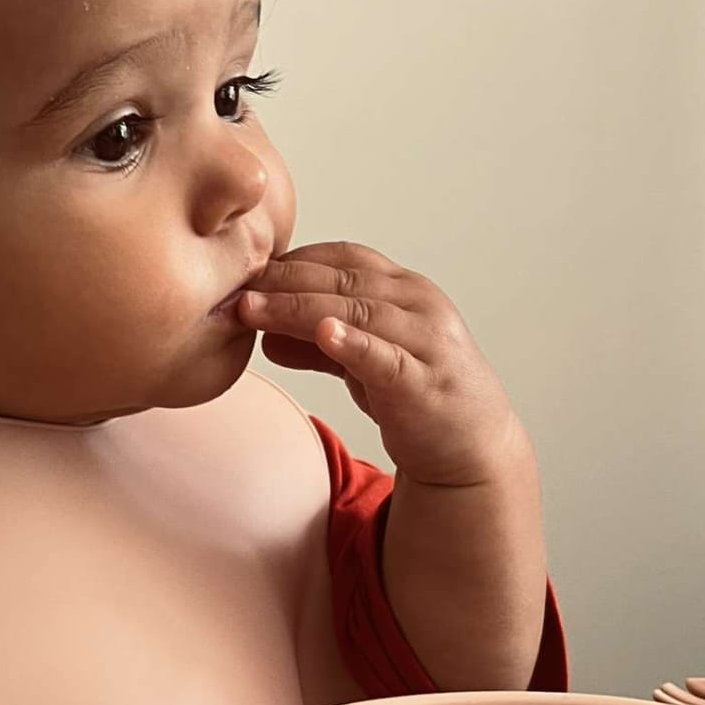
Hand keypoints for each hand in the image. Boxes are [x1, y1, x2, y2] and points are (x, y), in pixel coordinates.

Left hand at [239, 242, 521, 487]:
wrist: (470, 447)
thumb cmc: (416, 394)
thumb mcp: (361, 362)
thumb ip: (318, 343)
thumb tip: (263, 331)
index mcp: (402, 289)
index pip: (343, 257)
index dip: (293, 260)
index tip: (245, 268)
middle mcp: (417, 304)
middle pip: (342, 279)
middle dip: (283, 280)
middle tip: (233, 286)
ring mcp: (425, 341)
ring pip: (356, 312)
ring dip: (297, 308)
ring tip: (252, 309)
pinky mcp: (425, 382)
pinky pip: (386, 357)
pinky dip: (354, 343)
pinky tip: (324, 333)